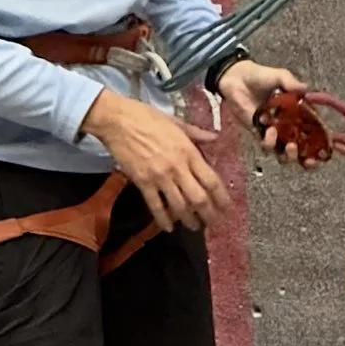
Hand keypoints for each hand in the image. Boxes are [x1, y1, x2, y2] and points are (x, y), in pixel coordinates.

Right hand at [84, 87, 230, 231]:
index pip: (211, 180)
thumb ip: (197, 134)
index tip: (226, 208)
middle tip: (212, 223)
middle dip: (208, 214)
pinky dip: (163, 219)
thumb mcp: (176, 122)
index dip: (222, 198)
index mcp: (188, 152)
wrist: (117, 120)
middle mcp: (177, 167)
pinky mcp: (142, 182)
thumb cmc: (147, 117)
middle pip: (199, 198)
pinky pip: (155, 206)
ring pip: (179, 206)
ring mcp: (159, 177)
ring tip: (194, 226)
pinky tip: (169, 228)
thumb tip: (215, 137)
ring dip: (189, 220)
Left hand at [221, 60, 322, 165]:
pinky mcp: (259, 133)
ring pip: (283, 154)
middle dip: (305, 159)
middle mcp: (289, 127)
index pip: (314, 135)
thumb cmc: (261, 76)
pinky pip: (266, 146)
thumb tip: (305, 88)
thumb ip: (291, 83)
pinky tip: (269, 129)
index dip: (321, 147)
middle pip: (300, 152)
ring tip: (290, 146)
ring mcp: (274, 132)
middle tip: (308, 158)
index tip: (326, 153)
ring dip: (288, 155)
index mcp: (299, 115)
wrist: (238, 78)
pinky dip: (270, 142)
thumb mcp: (280, 76)